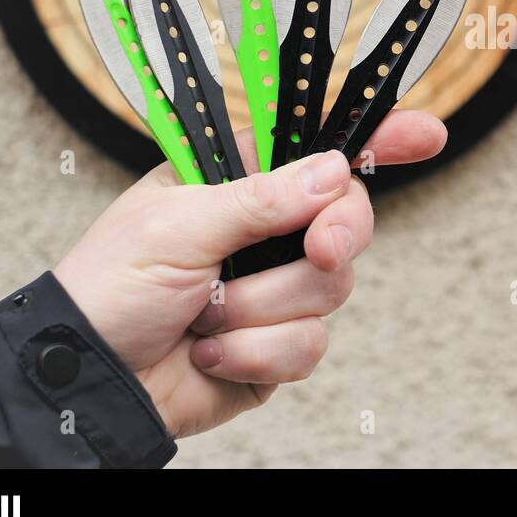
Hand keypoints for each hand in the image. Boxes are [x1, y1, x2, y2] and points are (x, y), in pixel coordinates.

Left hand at [53, 111, 445, 437]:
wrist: (91, 382)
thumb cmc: (110, 288)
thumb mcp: (177, 226)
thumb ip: (259, 199)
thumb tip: (334, 172)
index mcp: (237, 180)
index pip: (317, 146)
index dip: (377, 138)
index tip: (426, 134)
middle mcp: (266, 228)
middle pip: (347, 215)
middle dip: (337, 235)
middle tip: (320, 251)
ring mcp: (277, 287)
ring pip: (332, 286)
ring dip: (263, 307)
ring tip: (206, 315)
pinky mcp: (280, 344)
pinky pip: (310, 344)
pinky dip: (257, 352)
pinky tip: (210, 352)